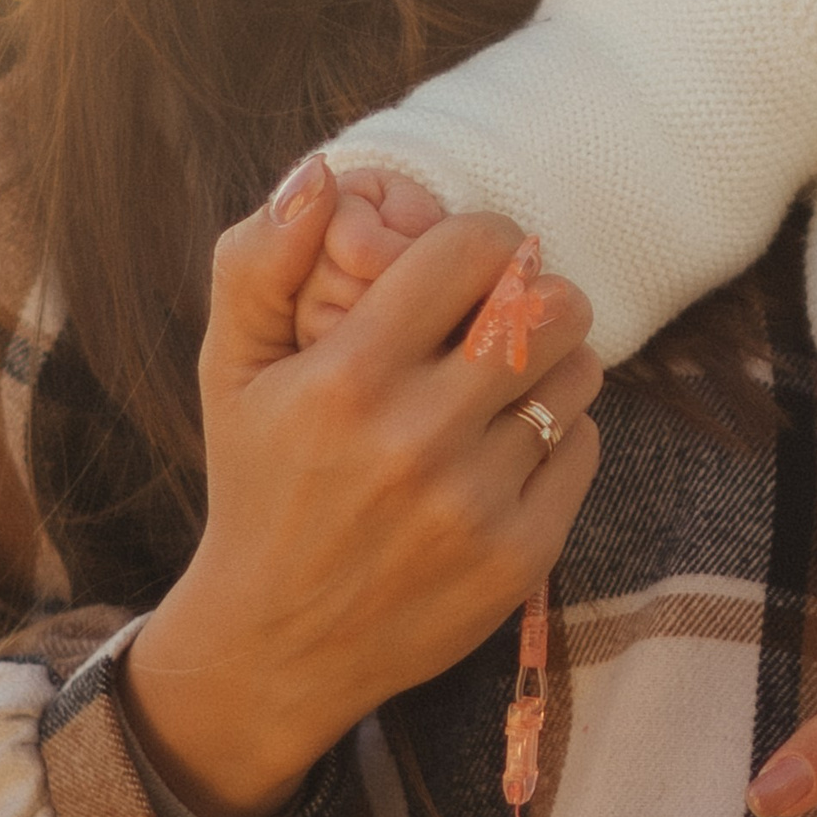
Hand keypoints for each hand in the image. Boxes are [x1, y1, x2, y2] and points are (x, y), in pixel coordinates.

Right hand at [121, 163, 601, 816]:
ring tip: (504, 382)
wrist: (275, 644)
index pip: (474, 250)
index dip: (486, 239)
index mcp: (346, 379)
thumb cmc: (259, 481)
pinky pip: (584, 445)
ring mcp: (474, 504)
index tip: (472, 261)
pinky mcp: (519, 557)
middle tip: (507, 313)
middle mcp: (416, 441)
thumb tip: (320, 171)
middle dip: (537, 295)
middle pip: (553, 307)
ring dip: (552, 364)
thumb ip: (261, 258)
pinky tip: (505, 448)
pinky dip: (557, 435)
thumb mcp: (231, 369)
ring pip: (577, 375)